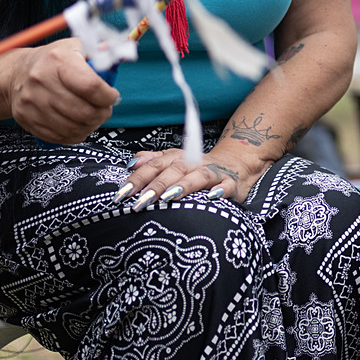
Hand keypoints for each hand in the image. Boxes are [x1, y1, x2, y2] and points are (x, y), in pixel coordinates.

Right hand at [0, 40, 116, 143]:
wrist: (17, 73)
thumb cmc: (54, 61)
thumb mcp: (77, 47)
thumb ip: (101, 53)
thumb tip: (123, 54)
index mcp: (58, 60)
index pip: (90, 86)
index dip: (108, 96)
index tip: (113, 96)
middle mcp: (42, 81)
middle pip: (83, 111)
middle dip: (102, 114)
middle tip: (105, 109)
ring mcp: (32, 102)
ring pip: (73, 127)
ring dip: (91, 125)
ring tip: (94, 116)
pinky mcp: (27, 118)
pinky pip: (60, 136)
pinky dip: (76, 134)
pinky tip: (80, 124)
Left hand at [117, 142, 263, 206]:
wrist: (237, 163)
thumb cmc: (200, 167)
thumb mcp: (176, 160)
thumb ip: (153, 161)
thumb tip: (132, 163)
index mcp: (178, 158)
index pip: (154, 165)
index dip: (138, 178)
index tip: (122, 193)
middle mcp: (194, 163)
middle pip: (173, 171)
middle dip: (156, 186)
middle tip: (140, 201)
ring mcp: (214, 172)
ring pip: (198, 176)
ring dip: (183, 185)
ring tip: (168, 197)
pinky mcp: (232, 183)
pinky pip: (227, 186)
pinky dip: (220, 190)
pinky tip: (212, 196)